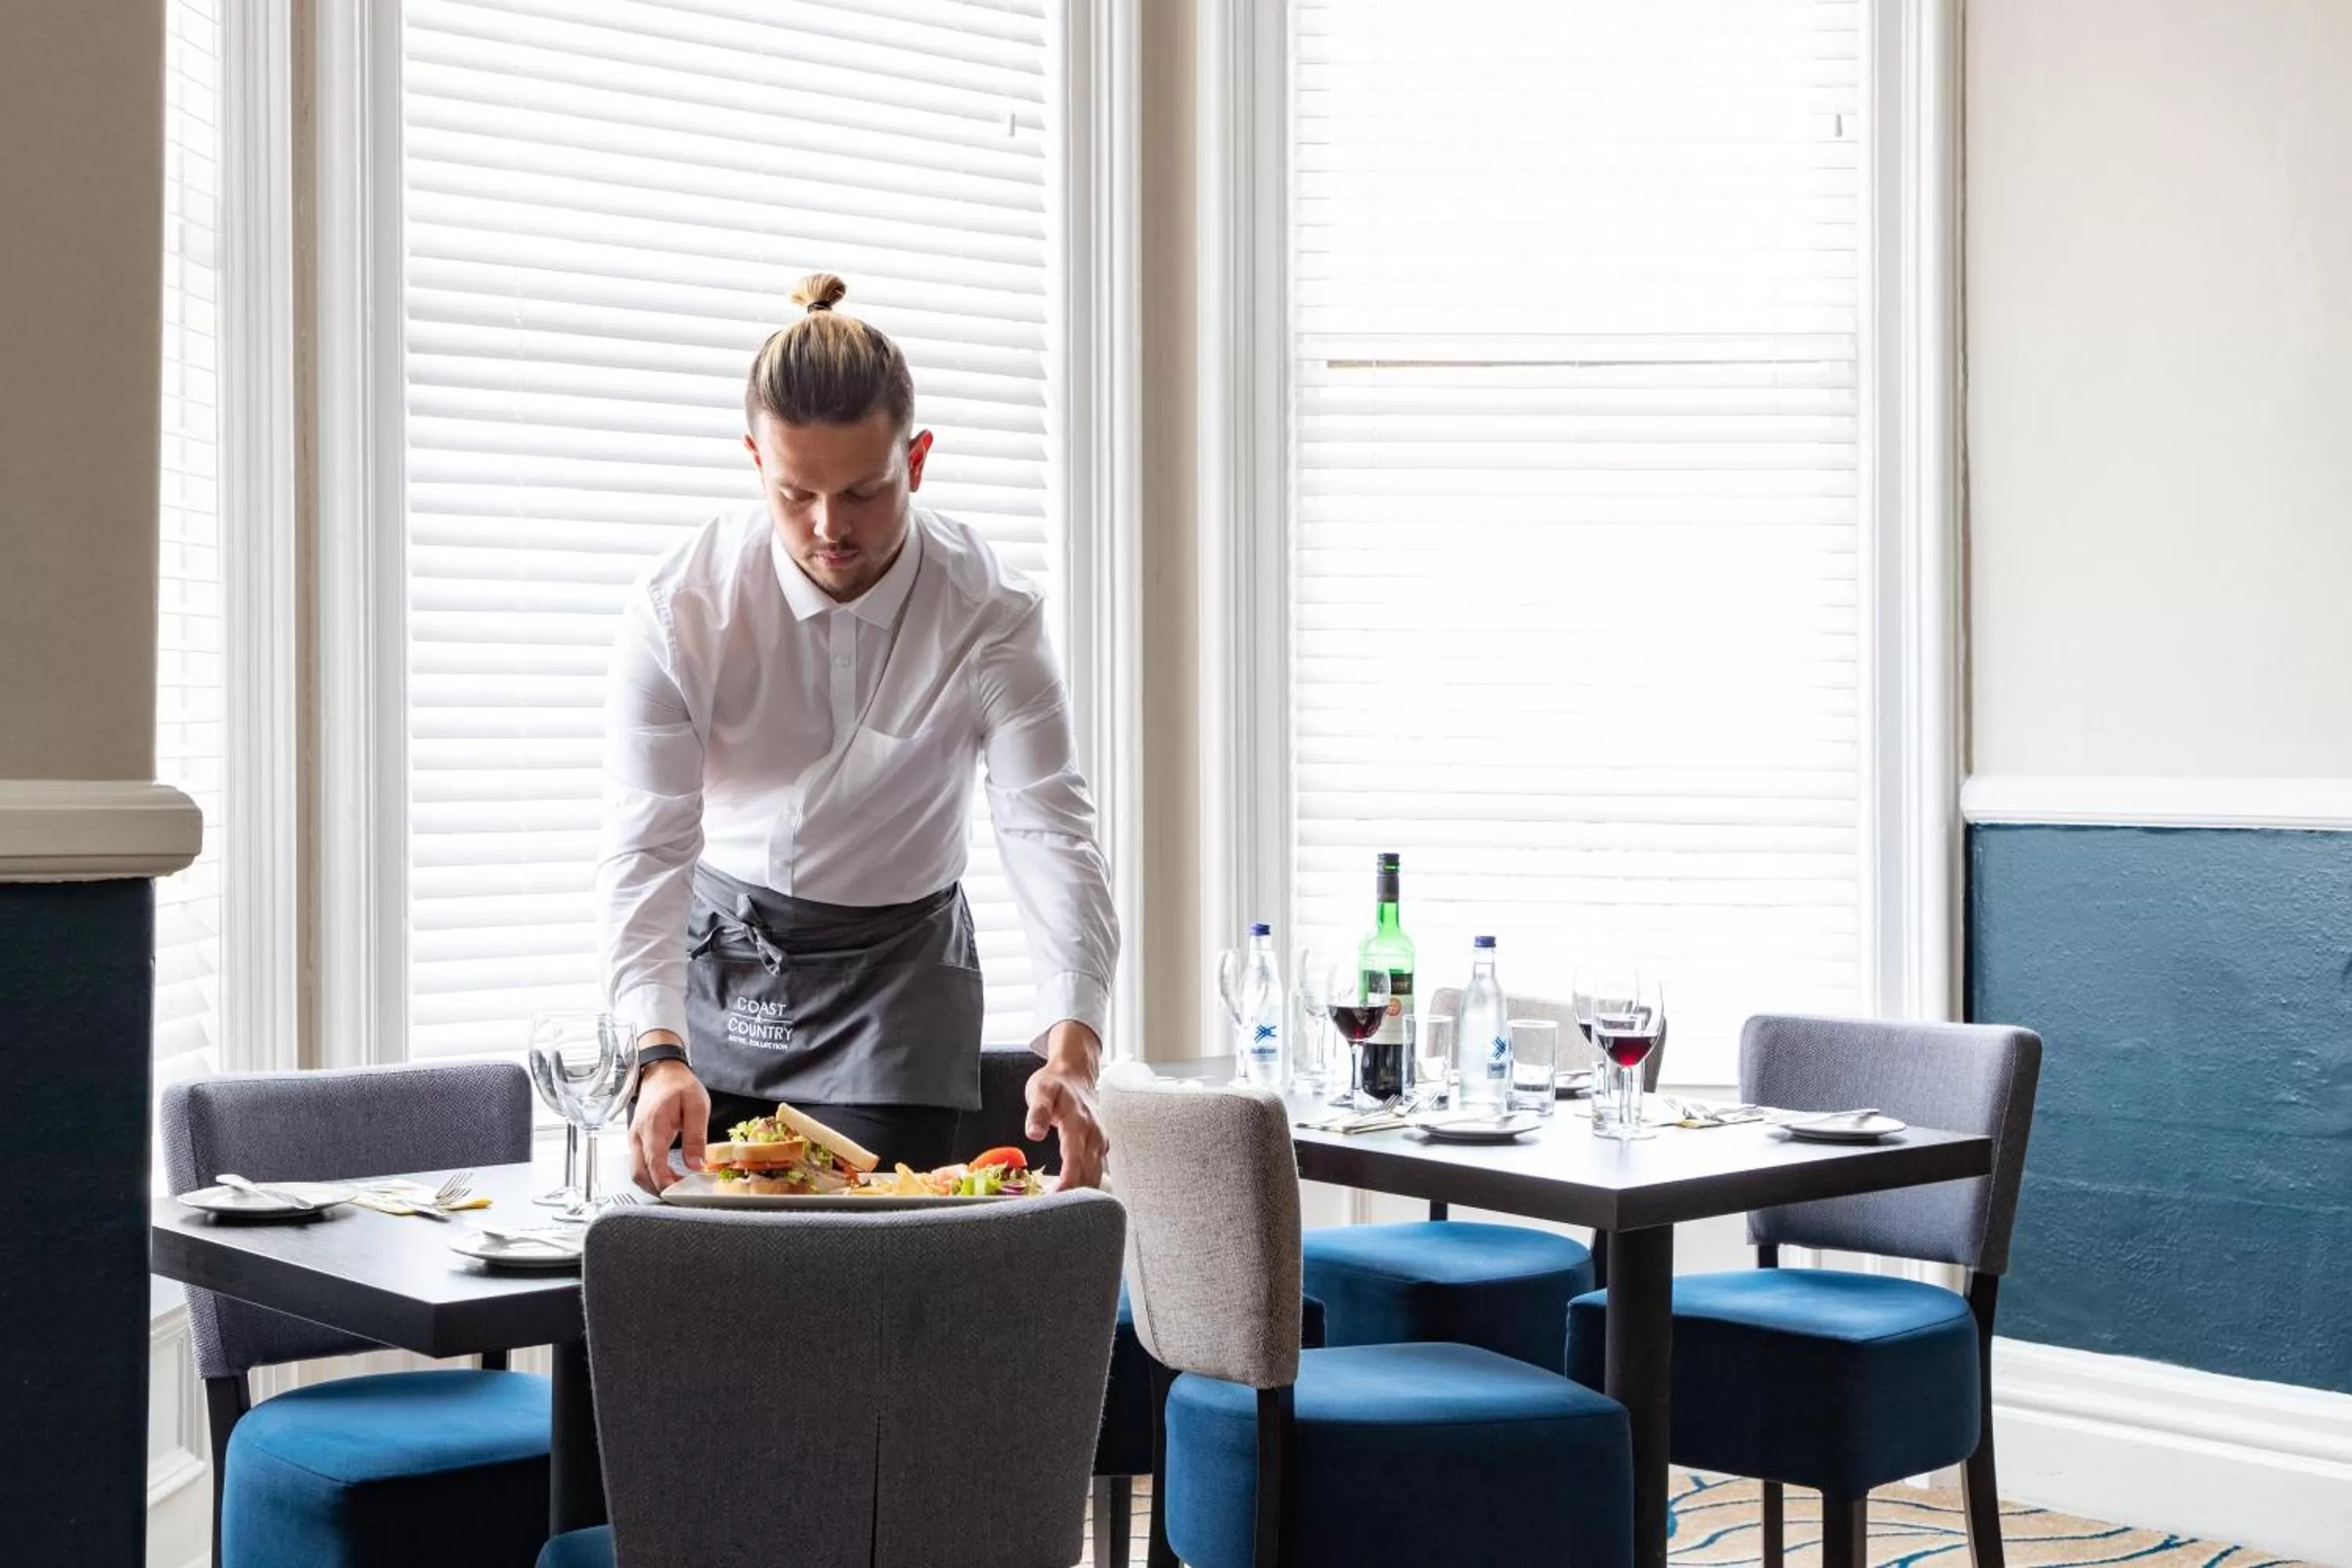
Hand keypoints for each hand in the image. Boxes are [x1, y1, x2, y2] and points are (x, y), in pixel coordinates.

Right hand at [630, 1056, 708, 1192]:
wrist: (661, 1072)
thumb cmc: (679, 1085)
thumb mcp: (696, 1105)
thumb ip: (696, 1136)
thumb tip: (697, 1164)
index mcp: (653, 1125)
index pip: (653, 1161)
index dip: (663, 1181)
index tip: (677, 1192)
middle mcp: (638, 1135)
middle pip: (639, 1173)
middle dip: (657, 1189)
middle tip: (680, 1195)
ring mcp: (635, 1139)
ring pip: (637, 1171)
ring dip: (653, 1184)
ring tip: (678, 1188)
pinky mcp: (638, 1141)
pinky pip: (640, 1164)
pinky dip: (651, 1175)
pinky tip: (669, 1177)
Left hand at [1025, 1021, 1106, 1189]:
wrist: (1076, 1072)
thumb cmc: (1055, 1083)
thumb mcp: (1040, 1091)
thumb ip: (1038, 1112)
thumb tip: (1034, 1134)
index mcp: (1078, 1125)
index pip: (1075, 1163)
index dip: (1065, 1186)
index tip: (1050, 1199)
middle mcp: (1094, 1135)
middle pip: (1089, 1176)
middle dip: (1073, 1195)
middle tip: (1050, 1209)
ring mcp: (1100, 1141)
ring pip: (1096, 1175)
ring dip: (1081, 1192)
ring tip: (1059, 1204)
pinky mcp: (1101, 1145)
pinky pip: (1097, 1169)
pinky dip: (1085, 1183)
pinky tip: (1071, 1191)